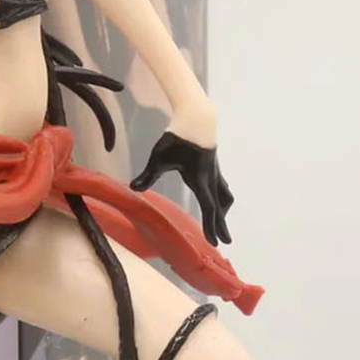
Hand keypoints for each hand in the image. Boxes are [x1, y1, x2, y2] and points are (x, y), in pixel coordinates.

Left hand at [130, 129, 234, 245]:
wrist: (197, 118)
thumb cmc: (177, 138)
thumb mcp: (159, 157)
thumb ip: (148, 174)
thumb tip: (133, 188)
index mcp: (200, 179)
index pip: (208, 207)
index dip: (211, 225)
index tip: (215, 242)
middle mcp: (211, 178)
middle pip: (220, 206)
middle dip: (221, 224)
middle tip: (226, 242)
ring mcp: (215, 172)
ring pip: (224, 196)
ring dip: (223, 210)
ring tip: (221, 221)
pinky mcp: (213, 166)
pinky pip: (221, 187)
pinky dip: (221, 199)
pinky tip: (216, 200)